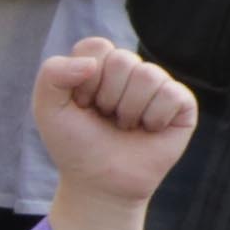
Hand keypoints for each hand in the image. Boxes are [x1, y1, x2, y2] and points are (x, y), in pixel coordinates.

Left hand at [27, 38, 195, 211]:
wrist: (100, 182)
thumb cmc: (74, 144)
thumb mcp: (47, 109)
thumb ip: (52, 74)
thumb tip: (91, 63)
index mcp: (99, 65)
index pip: (97, 46)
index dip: (84, 80)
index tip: (80, 104)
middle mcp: (131, 71)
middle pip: (123, 59)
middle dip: (107, 96)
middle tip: (105, 117)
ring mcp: (158, 86)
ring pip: (148, 74)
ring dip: (129, 109)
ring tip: (124, 125)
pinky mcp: (182, 104)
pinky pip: (173, 94)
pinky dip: (154, 118)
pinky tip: (148, 130)